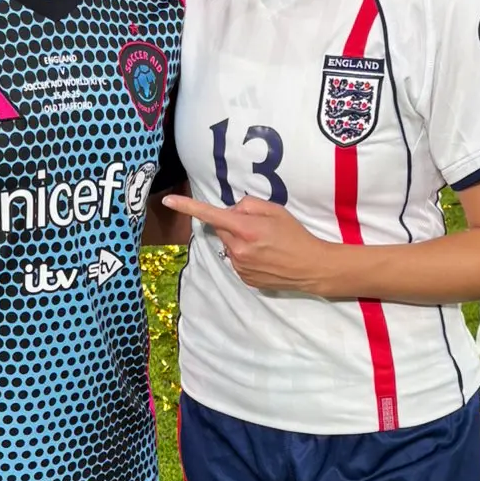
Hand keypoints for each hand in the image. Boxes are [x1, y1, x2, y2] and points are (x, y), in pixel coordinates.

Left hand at [162, 193, 332, 294]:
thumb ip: (249, 205)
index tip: (169, 201)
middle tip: (258, 227)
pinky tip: (265, 257)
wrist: (310, 267)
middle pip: (222, 229)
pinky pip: (236, 261)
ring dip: (240, 242)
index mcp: (245, 229)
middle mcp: (238, 249)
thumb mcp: (276, 210)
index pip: (211, 215)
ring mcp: (240, 267)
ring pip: (229, 246)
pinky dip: (245, 256)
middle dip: (233, 225)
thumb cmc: (295, 235)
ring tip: (265, 245)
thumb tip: (232, 210)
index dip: (188, 207)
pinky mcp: (244, 278)